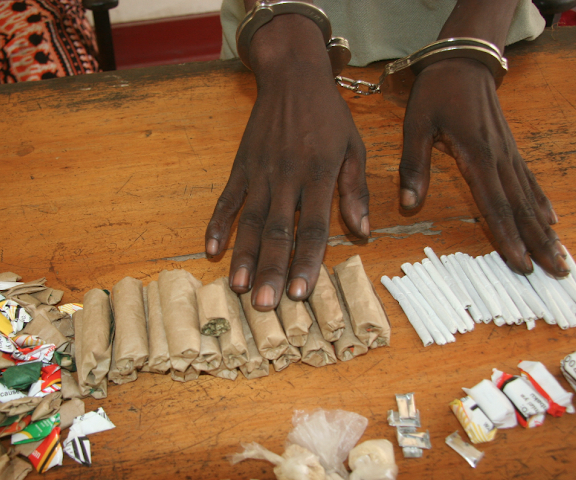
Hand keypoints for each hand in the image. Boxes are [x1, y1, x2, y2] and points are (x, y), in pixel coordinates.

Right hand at [205, 15, 369, 310]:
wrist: (292, 77)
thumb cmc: (329, 116)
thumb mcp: (354, 147)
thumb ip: (355, 190)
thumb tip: (365, 231)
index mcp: (319, 174)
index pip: (313, 227)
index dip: (307, 261)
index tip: (300, 293)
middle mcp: (288, 177)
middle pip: (279, 231)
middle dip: (271, 270)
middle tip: (265, 305)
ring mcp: (260, 172)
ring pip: (251, 221)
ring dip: (244, 256)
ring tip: (238, 287)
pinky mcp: (240, 166)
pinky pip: (227, 199)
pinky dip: (218, 224)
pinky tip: (210, 250)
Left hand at [398, 58, 567, 276]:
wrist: (463, 60)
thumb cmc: (437, 93)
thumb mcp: (416, 126)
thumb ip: (414, 166)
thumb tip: (410, 205)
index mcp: (477, 156)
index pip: (495, 205)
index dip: (508, 237)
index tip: (521, 264)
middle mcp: (499, 159)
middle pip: (521, 208)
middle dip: (537, 242)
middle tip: (557, 272)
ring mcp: (508, 153)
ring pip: (529, 198)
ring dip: (544, 229)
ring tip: (560, 256)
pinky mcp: (509, 148)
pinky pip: (529, 180)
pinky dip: (541, 201)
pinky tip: (552, 219)